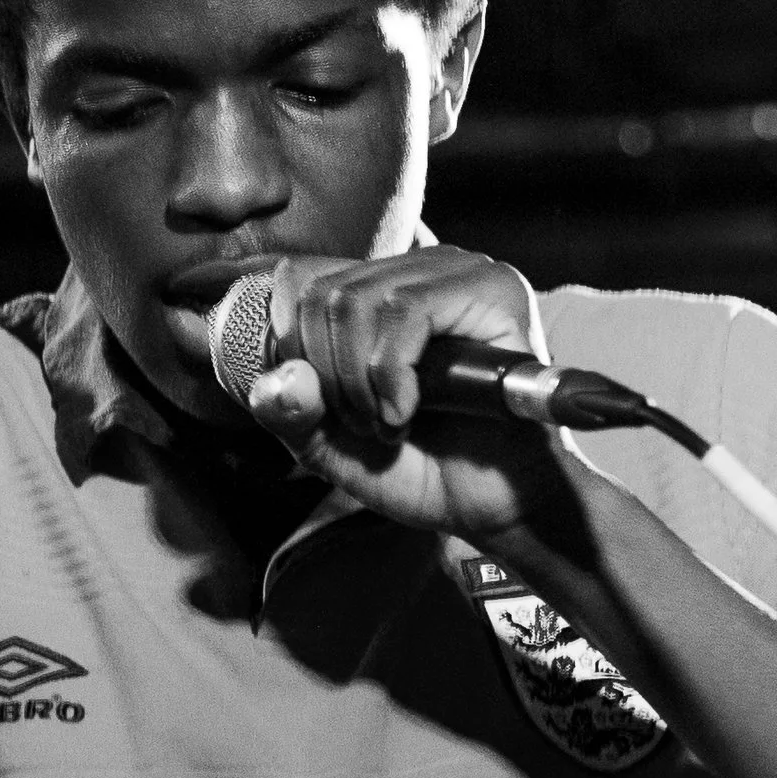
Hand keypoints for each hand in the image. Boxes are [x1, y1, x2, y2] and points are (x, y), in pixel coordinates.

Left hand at [241, 246, 585, 545]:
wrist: (496, 508)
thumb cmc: (424, 469)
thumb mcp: (331, 444)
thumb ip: (289, 412)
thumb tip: (280, 376)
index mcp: (383, 288)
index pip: (301, 279)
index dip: (288, 343)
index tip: (317, 402)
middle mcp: (422, 269)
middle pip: (322, 292)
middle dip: (326, 375)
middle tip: (364, 425)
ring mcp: (461, 273)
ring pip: (357, 300)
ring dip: (359, 382)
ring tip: (390, 424)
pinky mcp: (492, 293)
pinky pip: (404, 313)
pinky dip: (390, 374)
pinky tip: (407, 412)